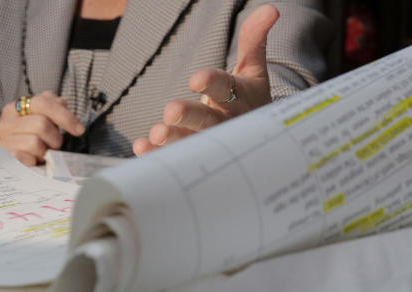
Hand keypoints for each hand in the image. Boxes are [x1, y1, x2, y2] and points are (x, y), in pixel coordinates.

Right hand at [0, 90, 84, 165]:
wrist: (1, 165)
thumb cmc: (24, 143)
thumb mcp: (37, 123)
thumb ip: (50, 109)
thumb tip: (61, 102)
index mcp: (15, 108)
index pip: (43, 102)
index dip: (64, 116)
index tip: (79, 129)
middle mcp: (5, 122)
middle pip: (41, 124)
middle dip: (54, 138)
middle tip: (53, 146)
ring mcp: (1, 140)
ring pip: (35, 143)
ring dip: (43, 152)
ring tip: (40, 154)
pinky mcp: (2, 158)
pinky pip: (26, 158)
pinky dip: (33, 162)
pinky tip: (31, 162)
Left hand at [132, 4, 278, 155]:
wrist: (256, 138)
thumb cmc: (249, 99)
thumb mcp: (253, 70)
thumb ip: (253, 40)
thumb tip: (270, 9)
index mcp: (239, 97)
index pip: (226, 87)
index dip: (212, 83)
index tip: (196, 79)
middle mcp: (224, 122)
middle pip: (207, 119)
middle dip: (189, 116)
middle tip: (170, 112)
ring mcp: (208, 141)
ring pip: (190, 140)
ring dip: (172, 138)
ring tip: (155, 134)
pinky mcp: (193, 154)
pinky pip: (175, 157)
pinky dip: (156, 154)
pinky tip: (141, 147)